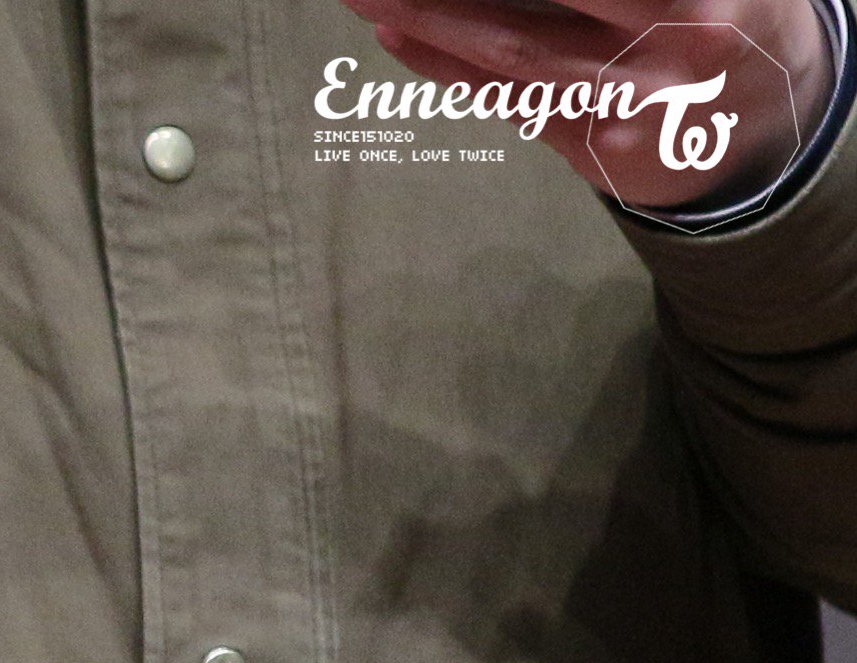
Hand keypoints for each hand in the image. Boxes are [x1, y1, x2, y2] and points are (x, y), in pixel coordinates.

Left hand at [335, 0, 831, 208]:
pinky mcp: (595, 147)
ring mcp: (631, 105)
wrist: (766, 118)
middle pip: (535, 15)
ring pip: (516, 55)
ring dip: (433, 20)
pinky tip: (398, 36)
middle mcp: (674, 47)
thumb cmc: (725, 8)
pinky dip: (447, 67)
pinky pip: (508, 99)